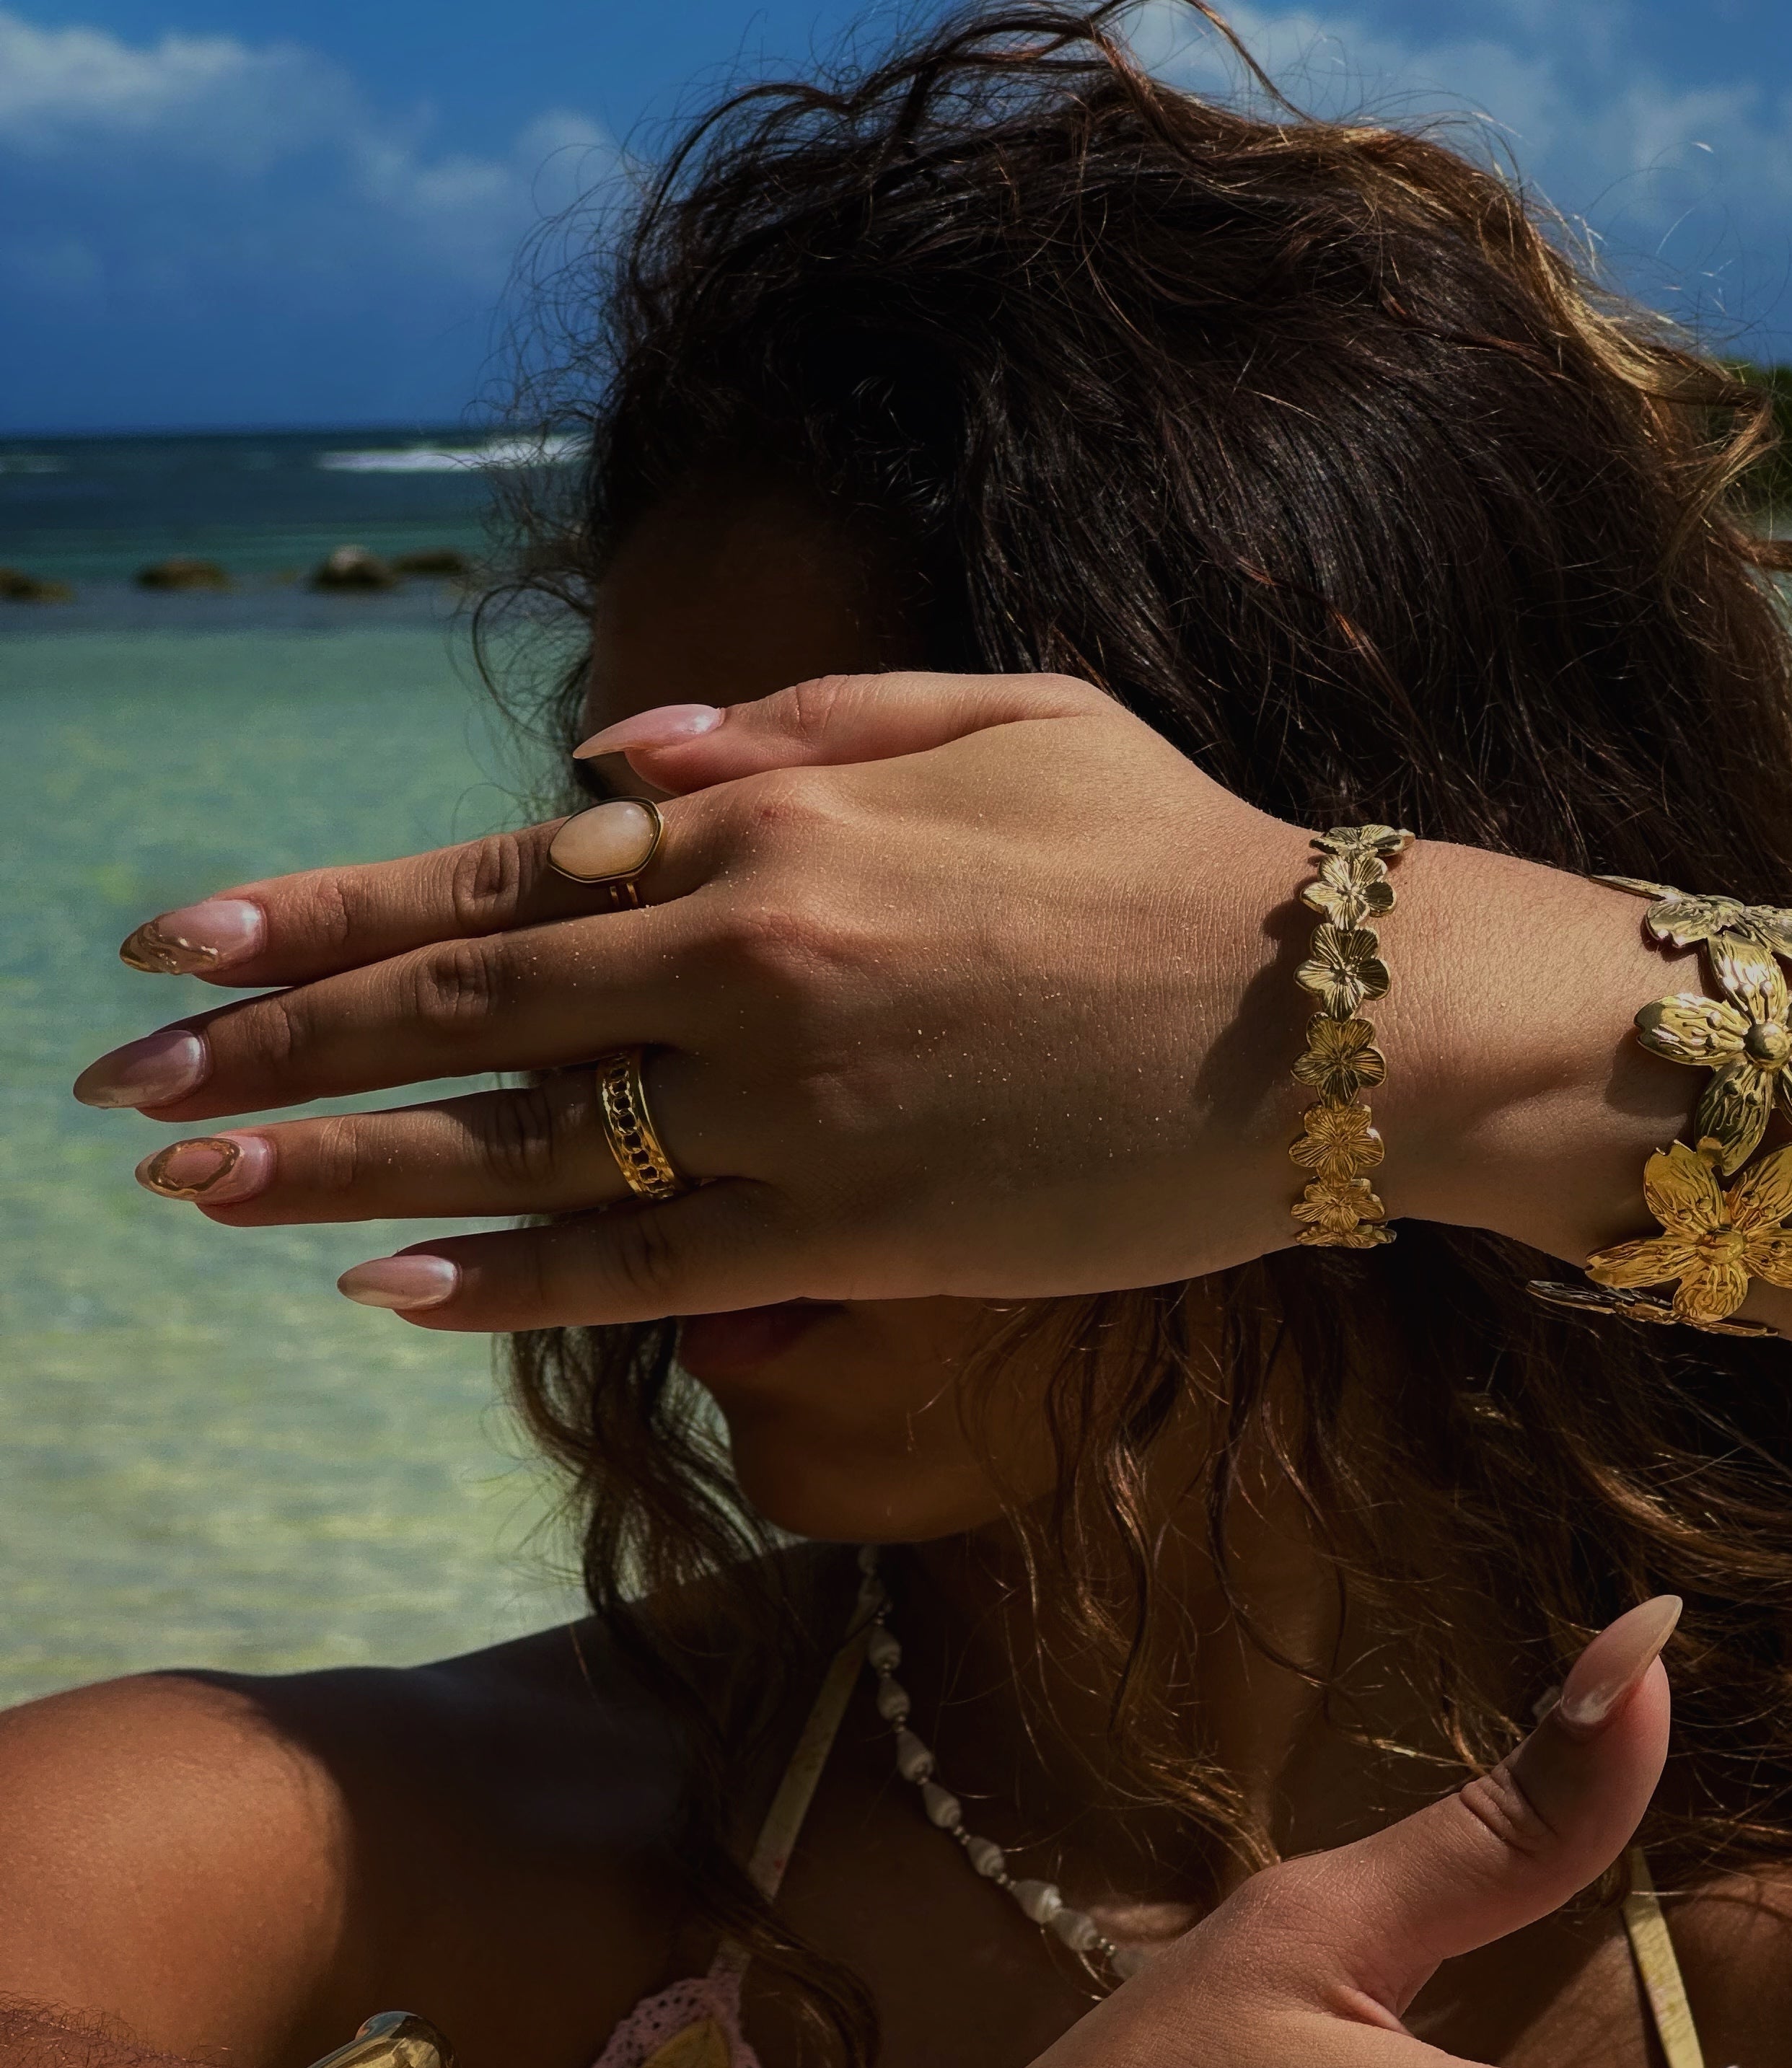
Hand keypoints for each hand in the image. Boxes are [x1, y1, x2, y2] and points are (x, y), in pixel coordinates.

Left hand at [80, 675, 1427, 1328]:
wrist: (1339, 1019)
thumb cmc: (1182, 855)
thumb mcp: (999, 717)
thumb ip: (794, 728)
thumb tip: (604, 760)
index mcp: (779, 821)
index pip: (499, 867)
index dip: (323, 912)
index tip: (181, 940)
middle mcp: (754, 956)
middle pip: (465, 1004)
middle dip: (272, 1042)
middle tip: (121, 1077)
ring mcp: (801, 1108)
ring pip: (519, 1145)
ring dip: (337, 1169)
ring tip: (191, 1184)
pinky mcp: (865, 1238)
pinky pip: (646, 1271)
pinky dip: (507, 1282)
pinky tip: (386, 1296)